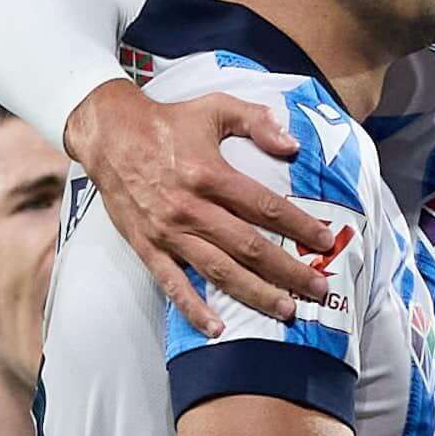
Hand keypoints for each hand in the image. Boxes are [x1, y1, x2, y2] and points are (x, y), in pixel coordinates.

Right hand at [72, 77, 332, 334]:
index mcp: (210, 174)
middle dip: (288, 271)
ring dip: (255, 294)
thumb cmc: (167, 121)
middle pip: (250, 247)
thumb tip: (293, 145)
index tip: (325, 241)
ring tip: (286, 310)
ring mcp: (169, 231)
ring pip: (219, 271)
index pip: (266, 207)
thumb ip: (256, 121)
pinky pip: (173, 284)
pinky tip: (218, 328)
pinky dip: (194, 309)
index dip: (299, 226)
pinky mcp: (147, 246)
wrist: (108, 133)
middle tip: (318, 289)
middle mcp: (191, 208)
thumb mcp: (215, 107)